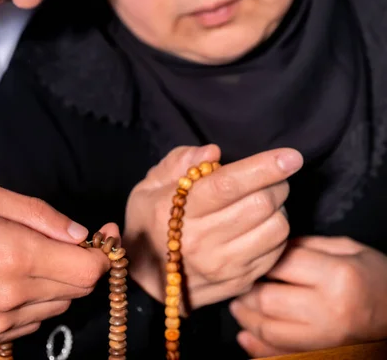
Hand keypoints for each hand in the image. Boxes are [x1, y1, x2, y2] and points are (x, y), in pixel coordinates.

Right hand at [0, 180, 116, 347]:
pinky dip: (33, 301)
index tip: (101, 233)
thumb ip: (36, 213)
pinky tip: (9, 279)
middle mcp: (10, 296)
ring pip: (57, 306)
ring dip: (57, 282)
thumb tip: (79, 232)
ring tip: (29, 256)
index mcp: (13, 254)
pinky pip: (29, 322)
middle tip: (64, 240)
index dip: (103, 251)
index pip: (88, 268)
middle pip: (78, 289)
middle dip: (81, 264)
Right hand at [124, 145, 302, 310]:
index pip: (228, 185)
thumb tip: (213, 153)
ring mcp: (222, 266)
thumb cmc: (150, 221)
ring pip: (276, 229)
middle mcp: (201, 242)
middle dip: (275, 184)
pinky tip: (259, 226)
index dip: (263, 167)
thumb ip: (179, 162)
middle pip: (260, 204)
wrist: (145, 276)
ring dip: (278, 209)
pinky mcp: (239, 282)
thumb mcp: (149, 185)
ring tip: (261, 203)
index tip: (291, 156)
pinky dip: (275, 232)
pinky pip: (277, 251)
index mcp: (177, 213)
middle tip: (270, 178)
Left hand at [230, 236, 386, 357]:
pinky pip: (278, 354)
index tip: (252, 258)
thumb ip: (307, 246)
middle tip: (240, 284)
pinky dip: (256, 347)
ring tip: (239, 305)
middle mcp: (328, 311)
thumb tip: (269, 249)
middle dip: (246, 291)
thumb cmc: (377, 279)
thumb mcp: (349, 250)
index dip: (260, 260)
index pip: (280, 265)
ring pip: (267, 331)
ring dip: (245, 318)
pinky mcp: (319, 355)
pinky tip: (246, 335)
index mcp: (337, 277)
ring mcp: (324, 339)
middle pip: (267, 301)